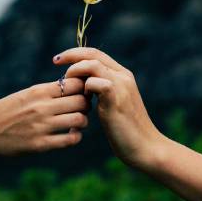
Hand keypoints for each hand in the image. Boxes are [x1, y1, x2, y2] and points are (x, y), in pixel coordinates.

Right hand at [0, 78, 89, 155]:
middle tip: (82, 108)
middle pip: (81, 101)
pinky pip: (70, 140)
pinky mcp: (40, 144)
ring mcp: (42, 126)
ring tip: (77, 122)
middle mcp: (42, 107)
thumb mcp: (25, 94)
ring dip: (83, 121)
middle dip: (86, 104)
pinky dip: (75, 137)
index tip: (81, 92)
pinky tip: (70, 135)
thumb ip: (48, 91)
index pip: (75, 84)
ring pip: (79, 120)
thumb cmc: (6, 110)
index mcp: (38, 91)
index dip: (83, 88)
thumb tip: (73, 86)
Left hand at [54, 48, 162, 168]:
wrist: (146, 147)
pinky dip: (82, 89)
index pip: (96, 53)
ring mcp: (121, 85)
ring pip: (91, 64)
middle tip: (55, 62)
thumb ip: (101, 92)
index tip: (59, 60)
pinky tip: (83, 104)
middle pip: (92, 53)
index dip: (76, 54)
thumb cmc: (126, 130)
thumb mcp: (113, 105)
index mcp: (122, 75)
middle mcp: (123, 76)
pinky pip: (93, 82)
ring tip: (68, 88)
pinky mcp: (116, 98)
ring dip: (75, 73)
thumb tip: (82, 86)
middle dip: (71, 55)